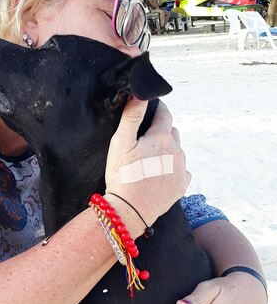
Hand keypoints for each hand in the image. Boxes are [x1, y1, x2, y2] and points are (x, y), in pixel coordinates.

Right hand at [105, 99, 189, 225]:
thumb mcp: (121, 142)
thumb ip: (131, 116)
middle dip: (161, 131)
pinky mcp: (181, 186)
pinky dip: (172, 169)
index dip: (157, 109)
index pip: (165, 114)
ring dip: (166, 151)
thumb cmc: (122, 175)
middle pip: (172, 132)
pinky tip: (159, 175)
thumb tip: (139, 94)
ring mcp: (181, 169)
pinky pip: (181, 171)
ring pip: (176, 152)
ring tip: (149, 159)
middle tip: (144, 139)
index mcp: (162, 137)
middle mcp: (177, 151)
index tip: (151, 109)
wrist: (129, 210)